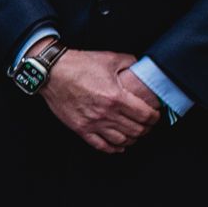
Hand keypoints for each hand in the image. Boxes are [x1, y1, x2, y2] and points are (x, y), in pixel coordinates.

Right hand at [42, 47, 162, 153]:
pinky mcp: (80, 128)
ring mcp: (92, 123)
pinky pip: (100, 145)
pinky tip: (118, 146)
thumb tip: (142, 67)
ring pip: (121, 140)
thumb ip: (130, 62)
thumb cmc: (79, 64)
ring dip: (132, 139)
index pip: (145, 115)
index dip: (155, 117)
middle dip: (146, 128)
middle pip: (136, 130)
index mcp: (116, 97)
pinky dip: (113, 148)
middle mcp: (106, 113)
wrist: (51, 73)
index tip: (155, 115)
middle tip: (147, 124)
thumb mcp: (109, 58)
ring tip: (135, 134)